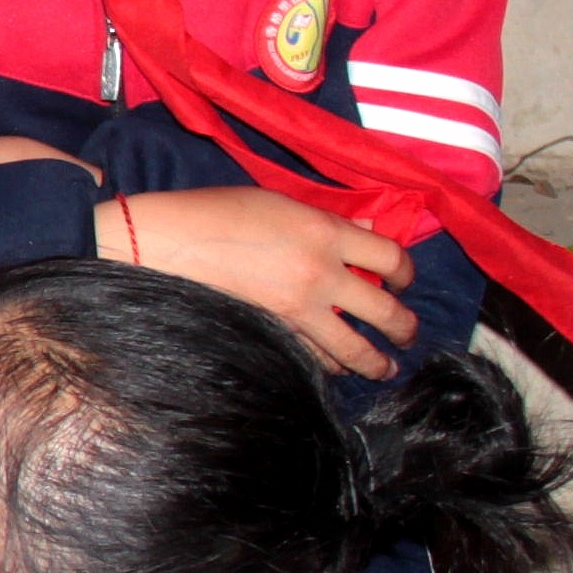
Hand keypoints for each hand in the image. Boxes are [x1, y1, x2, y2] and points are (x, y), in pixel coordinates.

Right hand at [97, 184, 417, 376]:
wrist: (165, 243)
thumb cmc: (218, 212)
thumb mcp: (281, 203)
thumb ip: (330, 223)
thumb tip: (368, 237)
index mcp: (326, 232)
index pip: (392, 258)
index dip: (406, 273)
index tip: (404, 281)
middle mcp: (321, 274)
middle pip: (386, 312)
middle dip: (405, 328)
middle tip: (407, 336)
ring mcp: (297, 310)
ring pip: (354, 349)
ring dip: (375, 362)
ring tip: (383, 368)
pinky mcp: (273, 333)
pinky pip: (313, 358)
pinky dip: (328, 365)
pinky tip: (334, 367)